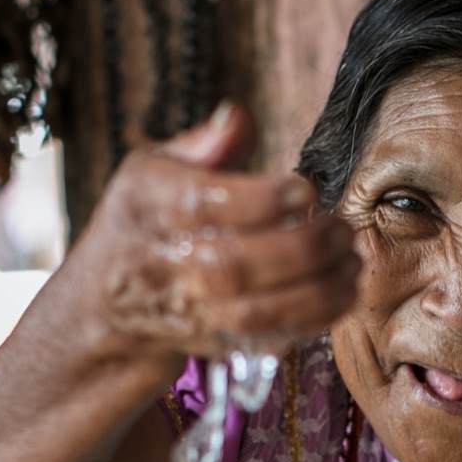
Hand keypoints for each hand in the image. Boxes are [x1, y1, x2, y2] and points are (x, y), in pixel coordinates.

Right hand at [66, 101, 360, 374]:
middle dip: (301, 249)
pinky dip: (310, 322)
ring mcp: (187, 310)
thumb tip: (237, 118)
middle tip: (342, 229)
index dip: (260, 200)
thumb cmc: (146, 220)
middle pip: (232, 266)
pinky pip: (265, 340)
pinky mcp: (211, 343)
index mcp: (147, 204)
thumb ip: (203, 145)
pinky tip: (341, 296)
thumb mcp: (154, 168)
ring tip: (352, 264)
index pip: (202, 205)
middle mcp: (162, 263)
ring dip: (316, 291)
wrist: (109, 304)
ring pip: (253, 312)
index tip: (305, 190)